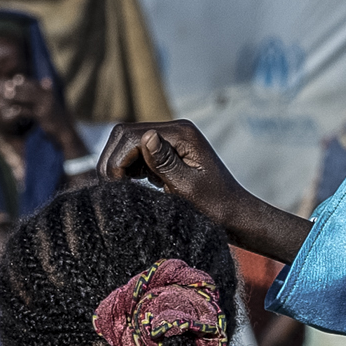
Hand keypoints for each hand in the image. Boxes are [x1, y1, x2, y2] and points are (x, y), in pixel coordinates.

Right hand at [94, 120, 306, 263]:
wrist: (234, 214)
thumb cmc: (216, 206)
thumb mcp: (188, 188)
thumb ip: (165, 163)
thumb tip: (146, 138)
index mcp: (181, 134)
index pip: (133, 135)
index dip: (118, 159)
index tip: (115, 186)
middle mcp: (175, 130)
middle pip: (126, 134)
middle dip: (113, 159)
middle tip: (111, 188)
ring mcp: (171, 141)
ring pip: (128, 144)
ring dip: (118, 164)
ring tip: (119, 189)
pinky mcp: (168, 154)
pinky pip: (138, 155)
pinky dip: (128, 169)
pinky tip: (131, 186)